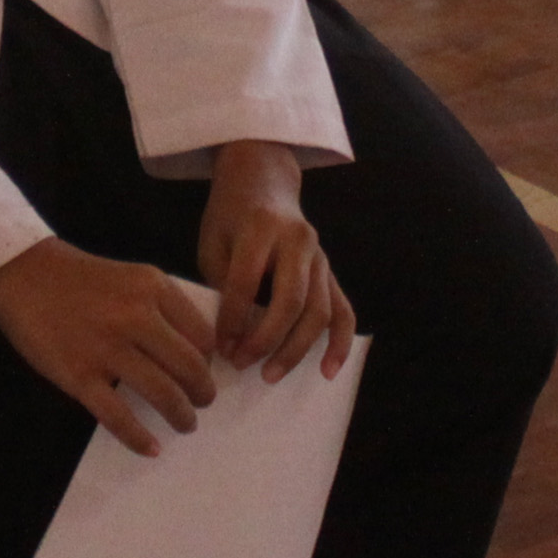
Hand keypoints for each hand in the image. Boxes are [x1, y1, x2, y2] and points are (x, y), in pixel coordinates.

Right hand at [0, 240, 219, 456]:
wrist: (23, 273)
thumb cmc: (81, 278)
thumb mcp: (133, 278)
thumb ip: (164, 308)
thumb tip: (196, 353)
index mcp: (154, 289)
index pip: (203, 336)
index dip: (210, 361)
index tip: (204, 373)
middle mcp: (137, 317)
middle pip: (190, 368)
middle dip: (203, 393)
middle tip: (201, 403)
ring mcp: (107, 348)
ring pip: (163, 394)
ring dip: (181, 417)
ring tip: (185, 425)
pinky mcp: (79, 375)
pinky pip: (119, 417)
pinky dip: (140, 438)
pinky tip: (151, 449)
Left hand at [196, 142, 351, 382]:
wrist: (264, 181)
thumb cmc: (231, 216)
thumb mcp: (214, 241)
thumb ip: (224, 283)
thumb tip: (231, 336)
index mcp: (260, 228)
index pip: (246, 282)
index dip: (231, 319)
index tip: (218, 346)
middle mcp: (297, 240)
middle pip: (290, 301)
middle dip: (266, 340)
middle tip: (242, 364)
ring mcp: (320, 256)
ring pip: (318, 311)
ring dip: (295, 349)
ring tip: (270, 375)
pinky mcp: (331, 271)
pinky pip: (343, 310)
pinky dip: (339, 343)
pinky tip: (327, 371)